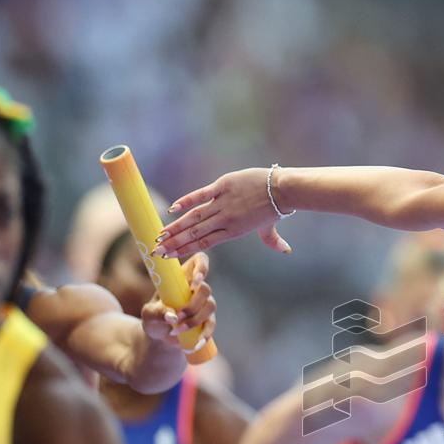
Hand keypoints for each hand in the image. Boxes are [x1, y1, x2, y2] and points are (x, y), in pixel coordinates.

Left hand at [140, 252, 216, 351]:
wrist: (159, 337)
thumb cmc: (153, 318)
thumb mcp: (149, 314)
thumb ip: (157, 313)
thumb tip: (172, 317)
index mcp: (182, 277)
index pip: (200, 261)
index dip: (202, 268)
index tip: (193, 284)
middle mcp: (196, 289)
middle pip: (206, 289)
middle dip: (193, 304)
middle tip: (177, 317)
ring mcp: (204, 304)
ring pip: (211, 306)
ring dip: (195, 320)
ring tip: (176, 331)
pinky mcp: (208, 321)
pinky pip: (211, 326)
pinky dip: (204, 336)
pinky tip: (194, 344)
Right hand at [155, 168, 292, 257]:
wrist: (281, 190)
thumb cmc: (276, 209)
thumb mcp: (271, 228)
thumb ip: (273, 241)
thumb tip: (287, 250)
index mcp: (234, 232)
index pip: (204, 243)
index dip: (186, 249)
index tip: (170, 256)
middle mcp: (225, 220)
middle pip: (194, 233)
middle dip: (174, 243)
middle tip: (156, 250)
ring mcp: (223, 203)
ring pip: (194, 217)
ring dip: (176, 227)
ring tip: (160, 235)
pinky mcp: (223, 186)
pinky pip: (201, 195)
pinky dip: (186, 201)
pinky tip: (171, 209)